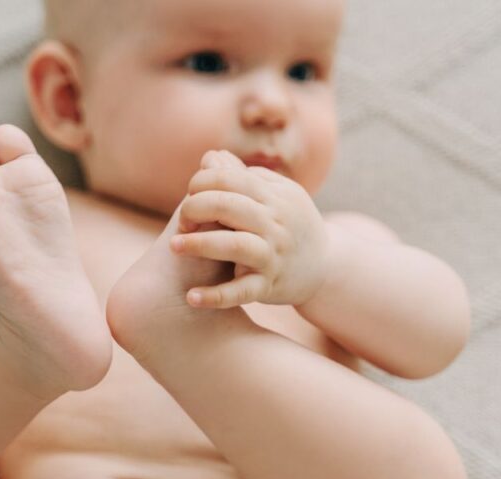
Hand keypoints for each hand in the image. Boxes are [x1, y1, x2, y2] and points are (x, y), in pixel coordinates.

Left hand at [170, 150, 329, 308]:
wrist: (326, 266)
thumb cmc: (291, 224)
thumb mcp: (276, 194)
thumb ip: (243, 176)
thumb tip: (210, 157)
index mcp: (273, 196)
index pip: (229, 178)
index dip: (201, 183)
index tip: (190, 196)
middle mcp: (275, 223)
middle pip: (228, 205)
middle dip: (195, 208)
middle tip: (181, 222)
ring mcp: (272, 255)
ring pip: (234, 245)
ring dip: (200, 245)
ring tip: (174, 246)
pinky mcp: (269, 285)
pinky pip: (241, 291)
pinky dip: (215, 296)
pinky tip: (191, 298)